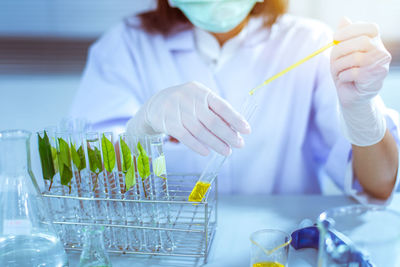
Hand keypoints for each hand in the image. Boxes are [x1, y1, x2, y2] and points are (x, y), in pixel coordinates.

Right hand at [127, 81, 250, 155]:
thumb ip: (216, 113)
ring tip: (227, 151)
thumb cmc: (186, 105)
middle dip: (228, 134)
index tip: (247, 130)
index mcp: (202, 92)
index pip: (222, 106)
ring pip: (200, 131)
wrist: (156, 104)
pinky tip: (207, 152)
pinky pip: (185, 137)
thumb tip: (236, 129)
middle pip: (212, 121)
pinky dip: (197, 146)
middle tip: (239, 145)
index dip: (236, 119)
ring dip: (215, 143)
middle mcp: (190, 98)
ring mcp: (177, 110)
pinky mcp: (167, 122)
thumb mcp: (200, 102)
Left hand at [331, 17, 390, 106]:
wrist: (350, 95)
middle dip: (340, 50)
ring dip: (339, 66)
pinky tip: (344, 79)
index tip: (335, 37)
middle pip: (361, 42)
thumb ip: (342, 37)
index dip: (351, 30)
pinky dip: (343, 76)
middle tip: (333, 60)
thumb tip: (343, 19)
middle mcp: (381, 52)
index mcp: (375, 41)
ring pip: (356, 58)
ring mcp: (381, 65)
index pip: (370, 28)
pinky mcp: (374, 79)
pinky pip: (354, 73)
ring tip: (338, 71)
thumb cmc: (345, 71)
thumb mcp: (340, 53)